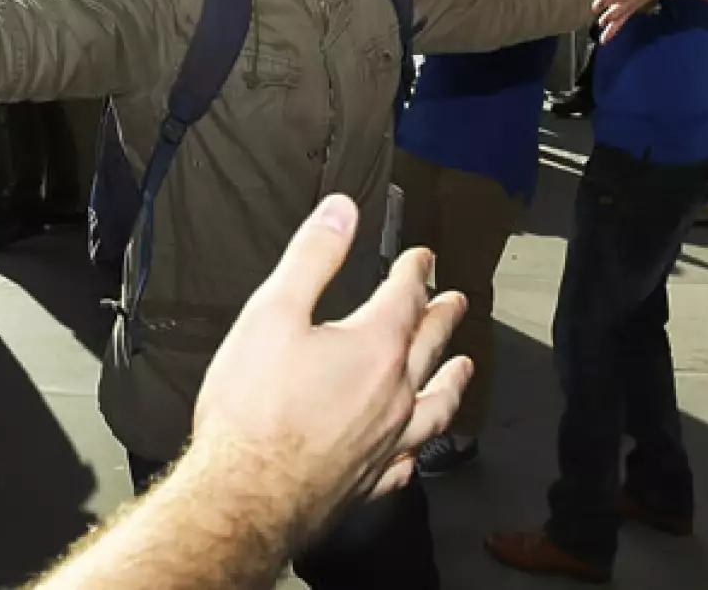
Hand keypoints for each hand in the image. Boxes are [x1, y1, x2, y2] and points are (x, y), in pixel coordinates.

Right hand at [193, 195, 471, 541]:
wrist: (244, 496)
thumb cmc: (252, 410)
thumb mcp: (272, 314)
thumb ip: (312, 259)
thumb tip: (341, 211)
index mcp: (373, 349)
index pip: (405, 298)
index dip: (415, 272)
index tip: (423, 257)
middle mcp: (392, 396)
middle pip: (429, 348)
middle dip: (442, 318)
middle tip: (456, 301)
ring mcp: (386, 443)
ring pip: (433, 407)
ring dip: (451, 381)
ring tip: (463, 369)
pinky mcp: (369, 482)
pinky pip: (408, 462)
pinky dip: (418, 448)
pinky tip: (415, 451)